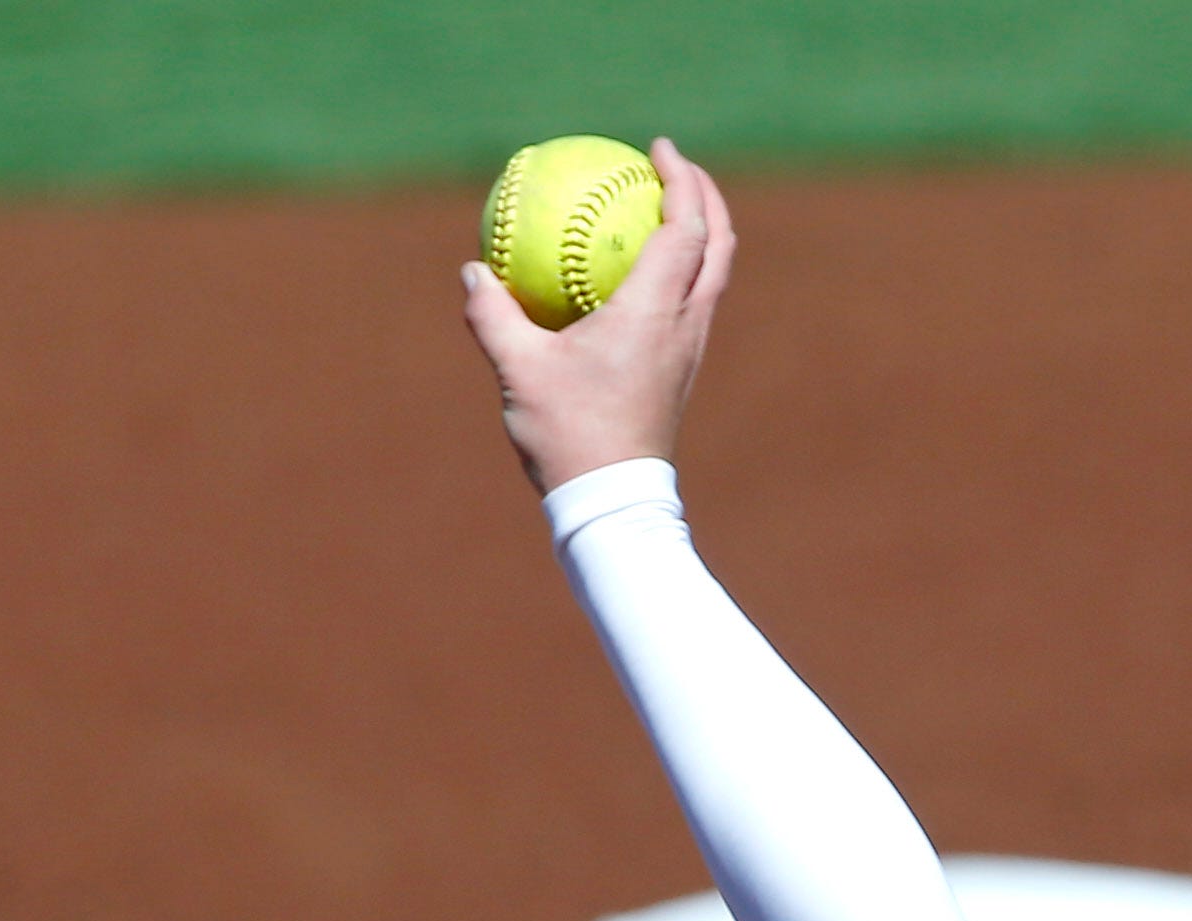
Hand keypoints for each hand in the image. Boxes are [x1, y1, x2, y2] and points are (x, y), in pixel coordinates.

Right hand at [461, 137, 736, 493]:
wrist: (613, 500)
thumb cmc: (568, 435)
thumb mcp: (519, 371)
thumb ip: (493, 315)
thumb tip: (472, 272)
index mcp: (654, 310)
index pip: (684, 228)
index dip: (681, 181)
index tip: (659, 149)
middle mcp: (685, 324)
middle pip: (718, 243)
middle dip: (706, 197)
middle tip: (673, 169)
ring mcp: (690, 349)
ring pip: (714, 275)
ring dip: (701, 233)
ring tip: (664, 210)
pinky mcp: (682, 369)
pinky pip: (692, 301)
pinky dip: (679, 270)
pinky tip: (638, 273)